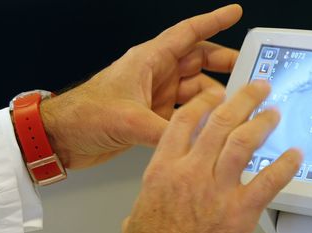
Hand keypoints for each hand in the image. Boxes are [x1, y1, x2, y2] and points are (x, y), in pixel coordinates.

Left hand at [37, 5, 243, 168]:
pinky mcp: (153, 118)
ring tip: (237, 105)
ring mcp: (155, 97)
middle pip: (199, 62)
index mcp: (147, 61)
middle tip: (251, 71)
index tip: (234, 13)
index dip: (212, 21)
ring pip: (196, 90)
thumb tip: (193, 140)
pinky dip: (202, 119)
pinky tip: (215, 126)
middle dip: (226, 65)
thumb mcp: (126, 120)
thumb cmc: (83, 115)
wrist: (60, 138)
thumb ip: (163, 130)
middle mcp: (154, 76)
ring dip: (215, 97)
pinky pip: (187, 114)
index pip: (187, 34)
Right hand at [118, 81, 301, 232]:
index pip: (184, 122)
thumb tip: (152, 204)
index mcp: (162, 171)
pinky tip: (296, 156)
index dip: (204, 103)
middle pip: (220, 123)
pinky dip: (286, 165)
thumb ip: (151, 201)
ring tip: (275, 114)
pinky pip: (269, 180)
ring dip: (263, 123)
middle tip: (257, 91)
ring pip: (244, 142)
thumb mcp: (137, 218)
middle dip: (243, 101)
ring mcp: (217, 191)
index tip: (216, 97)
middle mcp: (190, 173)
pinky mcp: (240, 213)